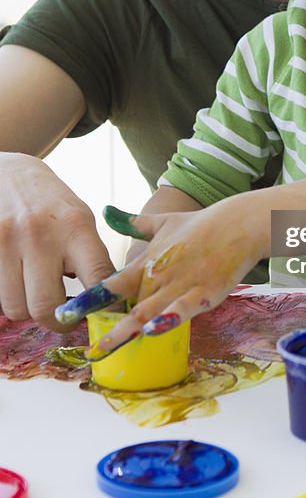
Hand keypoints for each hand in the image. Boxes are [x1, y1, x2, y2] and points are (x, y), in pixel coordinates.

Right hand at [0, 154, 114, 328]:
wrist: (9, 175)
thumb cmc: (53, 205)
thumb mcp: (81, 222)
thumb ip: (91, 259)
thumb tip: (103, 305)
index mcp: (75, 227)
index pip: (96, 279)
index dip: (103, 308)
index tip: (105, 319)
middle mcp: (39, 236)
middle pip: (46, 308)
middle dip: (58, 322)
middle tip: (65, 317)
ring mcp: (6, 243)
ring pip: (16, 309)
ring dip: (29, 309)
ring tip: (38, 292)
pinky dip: (10, 297)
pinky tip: (19, 282)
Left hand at [57, 198, 262, 357]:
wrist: (237, 223)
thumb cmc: (200, 225)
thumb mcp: (162, 222)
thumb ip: (133, 223)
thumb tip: (107, 210)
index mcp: (146, 263)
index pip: (111, 284)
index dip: (89, 300)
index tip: (67, 313)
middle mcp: (158, 275)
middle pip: (126, 306)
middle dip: (106, 328)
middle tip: (84, 348)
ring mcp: (181, 285)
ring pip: (148, 311)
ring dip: (125, 330)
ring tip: (106, 347)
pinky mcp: (204, 293)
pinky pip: (183, 309)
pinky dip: (166, 319)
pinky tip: (153, 330)